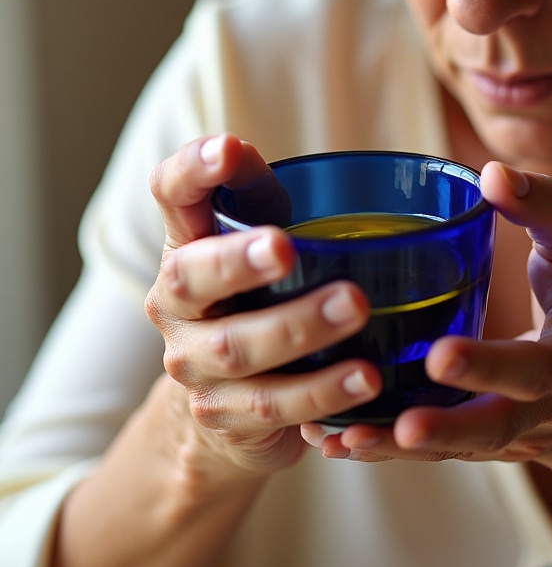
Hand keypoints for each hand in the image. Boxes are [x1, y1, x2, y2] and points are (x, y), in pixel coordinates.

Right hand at [144, 134, 382, 481]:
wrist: (228, 406)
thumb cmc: (260, 296)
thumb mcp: (262, 234)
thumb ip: (255, 191)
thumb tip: (241, 149)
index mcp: (188, 245)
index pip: (171, 194)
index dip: (192, 171)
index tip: (226, 149)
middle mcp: (177, 305)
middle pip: (191, 278)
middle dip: (236, 262)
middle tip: (284, 246)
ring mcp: (196, 365)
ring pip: (238, 348)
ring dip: (298, 327)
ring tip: (355, 307)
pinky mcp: (227, 417)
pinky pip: (274, 408)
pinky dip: (322, 393)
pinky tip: (366, 379)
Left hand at [304, 162, 551, 476]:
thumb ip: (543, 206)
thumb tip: (492, 173)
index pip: (537, 367)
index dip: (490, 366)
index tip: (439, 354)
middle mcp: (551, 408)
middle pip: (499, 425)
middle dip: (448, 425)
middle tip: (400, 419)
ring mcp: (517, 437)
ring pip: (459, 450)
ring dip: (401, 449)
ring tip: (346, 437)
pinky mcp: (485, 447)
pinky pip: (437, 455)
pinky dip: (386, 451)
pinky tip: (335, 442)